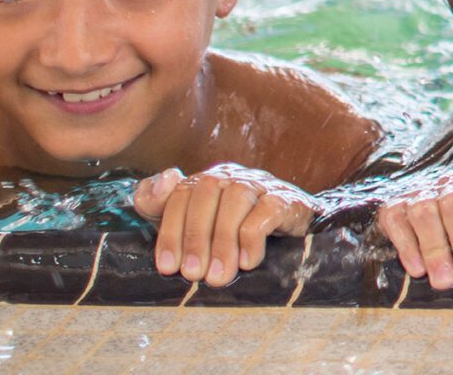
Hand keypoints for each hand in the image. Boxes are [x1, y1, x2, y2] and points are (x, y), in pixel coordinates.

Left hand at [131, 164, 317, 287]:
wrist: (291, 224)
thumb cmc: (233, 228)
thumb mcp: (191, 221)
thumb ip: (161, 202)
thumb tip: (167, 177)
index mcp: (204, 180)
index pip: (179, 196)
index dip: (170, 232)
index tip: (168, 267)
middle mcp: (230, 176)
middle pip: (205, 196)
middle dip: (195, 239)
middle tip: (194, 274)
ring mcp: (259, 184)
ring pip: (235, 201)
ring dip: (223, 242)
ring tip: (218, 276)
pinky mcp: (284, 198)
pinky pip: (266, 211)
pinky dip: (253, 239)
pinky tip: (247, 262)